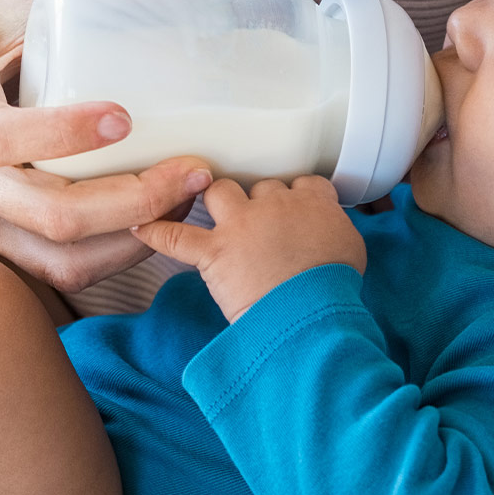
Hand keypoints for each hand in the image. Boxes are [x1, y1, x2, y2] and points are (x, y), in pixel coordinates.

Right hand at [0, 0, 216, 290]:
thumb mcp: (11, 0)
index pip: (0, 138)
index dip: (64, 134)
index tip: (125, 118)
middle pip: (52, 215)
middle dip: (136, 201)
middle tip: (195, 171)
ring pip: (64, 256)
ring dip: (137, 237)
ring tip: (186, 199)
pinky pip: (62, 270)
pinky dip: (118, 255)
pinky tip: (156, 221)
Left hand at [133, 176, 366, 319]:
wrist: (311, 311)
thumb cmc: (335, 288)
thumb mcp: (352, 250)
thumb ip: (336, 232)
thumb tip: (328, 237)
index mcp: (312, 202)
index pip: (302, 183)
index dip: (295, 196)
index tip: (293, 208)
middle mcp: (274, 204)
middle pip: (260, 186)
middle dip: (257, 202)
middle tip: (258, 224)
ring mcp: (241, 225)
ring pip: (219, 191)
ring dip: (215, 199)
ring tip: (213, 211)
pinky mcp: (214, 252)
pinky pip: (175, 236)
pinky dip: (156, 232)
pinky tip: (142, 228)